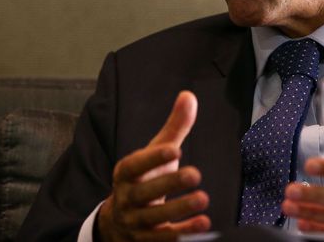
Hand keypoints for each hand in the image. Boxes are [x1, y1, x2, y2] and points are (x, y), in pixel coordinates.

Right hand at [98, 91, 210, 240]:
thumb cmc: (145, 178)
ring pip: (155, 219)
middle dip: (169, 184)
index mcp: (126, 173)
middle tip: (195, 174)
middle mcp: (127, 198)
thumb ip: (174, 128)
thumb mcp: (157, 153)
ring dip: (179, 210)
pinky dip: (183, 233)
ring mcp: (136, 222)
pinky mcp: (147, 241)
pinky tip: (204, 224)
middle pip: (145, 192)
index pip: (135, 165)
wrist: (119, 222)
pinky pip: (164, 239)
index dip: (152, 158)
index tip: (175, 149)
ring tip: (204, 199)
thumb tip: (189, 95)